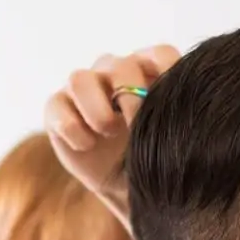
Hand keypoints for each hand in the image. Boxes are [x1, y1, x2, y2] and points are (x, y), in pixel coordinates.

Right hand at [44, 44, 181, 212]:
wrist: (125, 184)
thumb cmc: (152, 156)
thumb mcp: (169, 138)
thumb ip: (175, 117)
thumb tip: (182, 114)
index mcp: (148, 71)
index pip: (160, 54)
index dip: (168, 71)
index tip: (174, 99)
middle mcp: (115, 72)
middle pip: (121, 66)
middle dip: (130, 97)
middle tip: (136, 126)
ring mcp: (84, 88)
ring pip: (81, 79)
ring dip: (97, 108)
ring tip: (109, 132)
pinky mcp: (57, 108)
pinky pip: (56, 105)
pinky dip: (72, 127)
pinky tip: (87, 145)